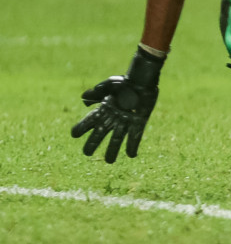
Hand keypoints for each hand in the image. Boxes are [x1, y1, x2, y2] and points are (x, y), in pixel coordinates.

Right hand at [71, 47, 163, 162]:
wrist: (143, 82)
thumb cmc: (125, 82)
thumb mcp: (110, 84)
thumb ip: (97, 91)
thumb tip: (84, 98)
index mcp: (103, 110)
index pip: (89, 122)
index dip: (81, 128)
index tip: (74, 134)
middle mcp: (112, 119)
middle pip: (99, 134)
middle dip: (92, 144)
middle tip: (87, 153)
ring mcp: (125, 122)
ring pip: (116, 139)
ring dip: (112, 150)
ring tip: (109, 161)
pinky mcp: (138, 123)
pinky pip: (135, 136)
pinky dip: (133, 145)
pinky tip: (131, 155)